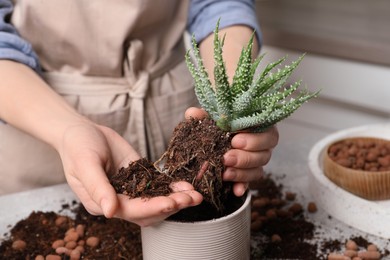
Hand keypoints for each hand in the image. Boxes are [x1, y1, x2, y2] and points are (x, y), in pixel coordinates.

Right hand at [57, 120, 201, 225]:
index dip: (153, 208)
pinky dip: (173, 187)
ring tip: (196, 195)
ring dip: (177, 199)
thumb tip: (109, 212)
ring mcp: (131, 189)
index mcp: (103, 203)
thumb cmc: (77, 146)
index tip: (171, 202)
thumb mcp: (84, 164)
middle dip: (171, 206)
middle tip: (192, 198)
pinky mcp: (140, 176)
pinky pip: (158, 185)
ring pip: (157, 201)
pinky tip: (187, 185)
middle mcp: (119, 201)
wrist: (81, 131)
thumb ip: (97, 187)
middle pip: (149, 211)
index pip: (131, 211)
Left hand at [185, 107, 278, 196]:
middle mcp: (262, 144)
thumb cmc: (215, 124)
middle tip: (226, 158)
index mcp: (258, 126)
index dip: (254, 139)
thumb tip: (192, 113)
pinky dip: (242, 186)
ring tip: (225, 173)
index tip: (235, 141)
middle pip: (265, 154)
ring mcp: (257, 160)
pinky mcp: (248, 174)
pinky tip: (235, 190)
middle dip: (245, 158)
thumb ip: (203, 115)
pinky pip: (250, 182)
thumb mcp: (209, 118)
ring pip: (258, 169)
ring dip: (241, 173)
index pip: (268, 133)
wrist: (210, 140)